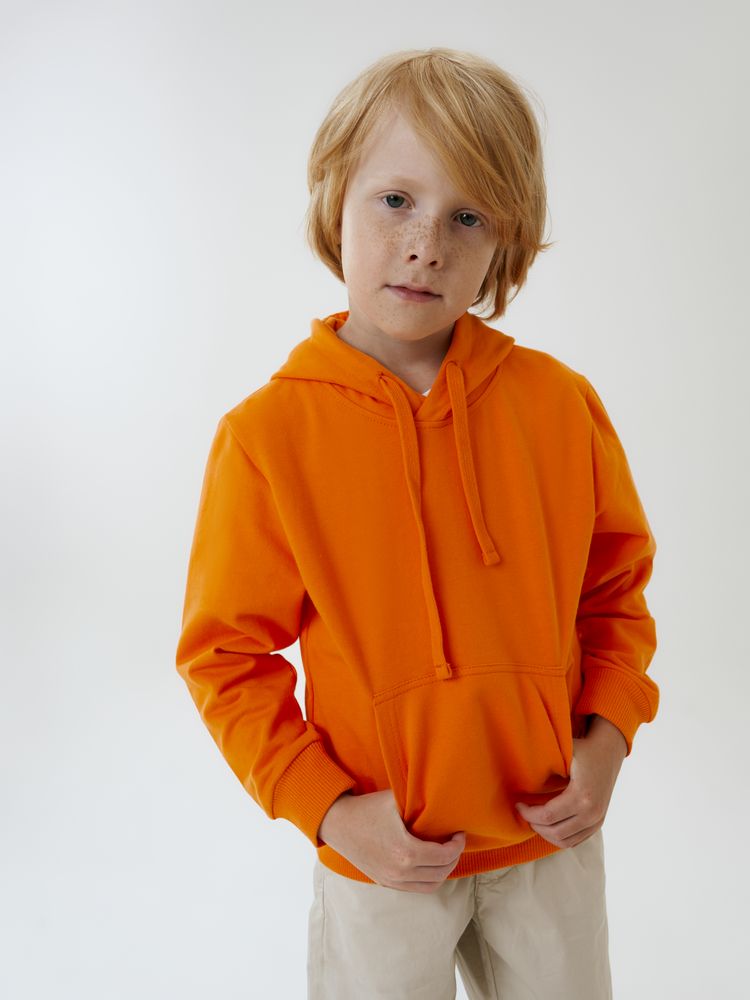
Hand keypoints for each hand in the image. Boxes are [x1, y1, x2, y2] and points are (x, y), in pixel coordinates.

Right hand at [317, 788, 465, 893]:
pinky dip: (427, 878)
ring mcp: (391, 880)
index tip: (458, 833)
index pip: (444, 856)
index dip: (457, 845)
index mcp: (406, 853)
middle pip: (441, 873)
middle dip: (453, 858)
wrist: (337, 823)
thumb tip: (441, 796)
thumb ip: (419, 800)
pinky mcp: (384, 882)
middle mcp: (400, 872)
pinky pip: (415, 888)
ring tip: (444, 854)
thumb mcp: (395, 799)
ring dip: (442, 871)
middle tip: (454, 843)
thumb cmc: (366, 808)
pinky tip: (428, 863)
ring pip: (430, 886)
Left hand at [514, 716, 626, 848]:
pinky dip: (558, 836)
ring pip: (564, 841)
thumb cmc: (583, 750)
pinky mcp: (598, 824)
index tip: (518, 804)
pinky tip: (547, 824)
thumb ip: (545, 758)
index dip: (528, 813)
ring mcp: (597, 820)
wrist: (608, 753)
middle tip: (524, 811)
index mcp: (582, 795)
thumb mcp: (565, 750)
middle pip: (555, 831)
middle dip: (534, 824)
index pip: (548, 815)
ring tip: (533, 818)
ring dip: (544, 833)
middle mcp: (592, 812)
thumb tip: (519, 762)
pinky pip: (574, 841)